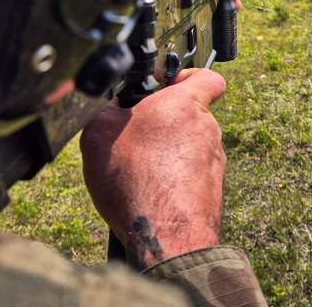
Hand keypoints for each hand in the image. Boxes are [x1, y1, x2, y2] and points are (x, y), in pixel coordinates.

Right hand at [80, 69, 226, 268]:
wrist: (165, 235)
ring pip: (188, 145)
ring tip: (138, 170)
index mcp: (185, 104)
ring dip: (166, 152)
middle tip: (136, 135)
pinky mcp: (211, 188)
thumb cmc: (136, 180)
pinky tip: (148, 192)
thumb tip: (115, 108)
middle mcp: (206, 128)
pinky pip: (188, 173)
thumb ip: (110, 109)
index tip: (164, 86)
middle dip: (164, 121)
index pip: (207, 76)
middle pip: (189, 113)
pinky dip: (171, 178)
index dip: (186, 77)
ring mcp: (213, 160)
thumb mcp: (99, 132)